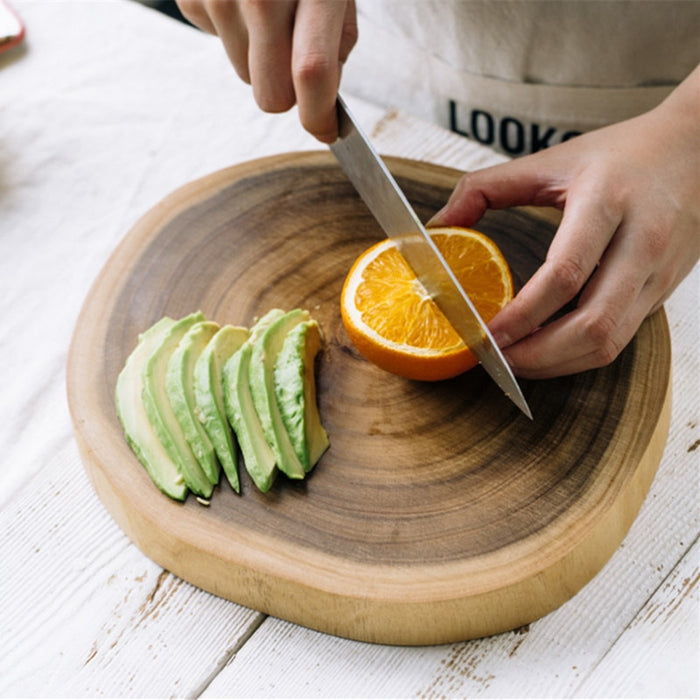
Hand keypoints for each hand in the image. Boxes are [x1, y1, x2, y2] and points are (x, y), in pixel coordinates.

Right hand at [177, 0, 357, 141]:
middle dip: (286, 89)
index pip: (311, 73)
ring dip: (259, 55)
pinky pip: (219, 43)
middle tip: (294, 54)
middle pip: (270, 95)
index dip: (318, 116)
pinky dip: (234, 29)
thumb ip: (337, 36)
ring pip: (243, 75)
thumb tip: (323, 94)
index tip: (325, 129)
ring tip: (266, 5)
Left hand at [430, 65, 699, 378]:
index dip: (521, 314)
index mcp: (609, 202)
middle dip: (538, 356)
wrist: (698, 148)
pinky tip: (547, 350)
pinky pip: (620, 339)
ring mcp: (658, 273)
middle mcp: (641, 242)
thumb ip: (485, 188)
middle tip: (496, 359)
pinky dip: (578, 355)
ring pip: (610, 343)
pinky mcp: (662, 292)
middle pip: (593, 326)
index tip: (485, 334)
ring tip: (516, 362)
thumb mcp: (551, 159)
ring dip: (558, 364)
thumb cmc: (621, 153)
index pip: (564, 274)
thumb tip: (436, 226)